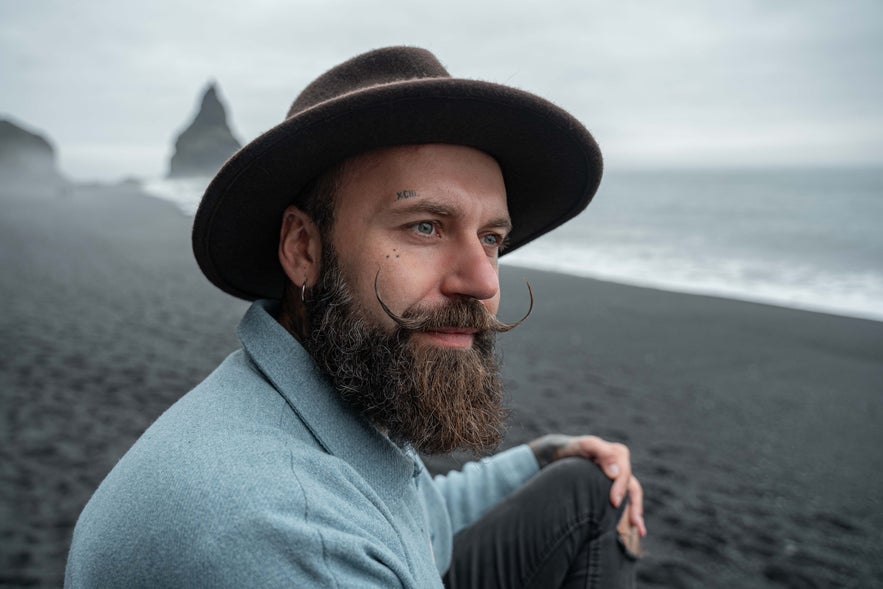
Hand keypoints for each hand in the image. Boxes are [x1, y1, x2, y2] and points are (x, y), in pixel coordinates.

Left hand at [528, 434, 645, 536]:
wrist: (557, 455)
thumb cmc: (571, 449)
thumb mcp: (584, 445)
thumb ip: (601, 452)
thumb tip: (615, 473)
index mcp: (618, 454)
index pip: (625, 474)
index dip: (621, 488)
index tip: (614, 502)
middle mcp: (621, 467)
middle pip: (632, 489)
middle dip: (635, 507)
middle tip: (635, 525)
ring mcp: (617, 480)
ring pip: (631, 498)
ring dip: (636, 515)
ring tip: (639, 532)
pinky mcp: (611, 490)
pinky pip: (623, 504)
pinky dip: (627, 517)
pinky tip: (629, 532)